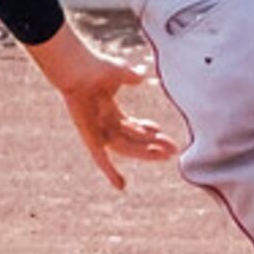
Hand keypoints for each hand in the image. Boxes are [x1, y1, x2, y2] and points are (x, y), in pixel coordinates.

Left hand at [27, 23, 180, 190]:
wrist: (79, 70)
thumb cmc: (95, 66)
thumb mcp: (120, 72)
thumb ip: (131, 77)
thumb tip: (142, 75)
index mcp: (110, 111)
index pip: (131, 127)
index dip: (148, 131)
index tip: (163, 132)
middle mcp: (104, 124)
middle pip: (132, 141)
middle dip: (153, 145)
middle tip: (174, 150)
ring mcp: (98, 131)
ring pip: (126, 148)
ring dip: (146, 153)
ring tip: (166, 155)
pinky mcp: (90, 137)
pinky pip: (100, 158)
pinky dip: (109, 171)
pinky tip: (120, 186)